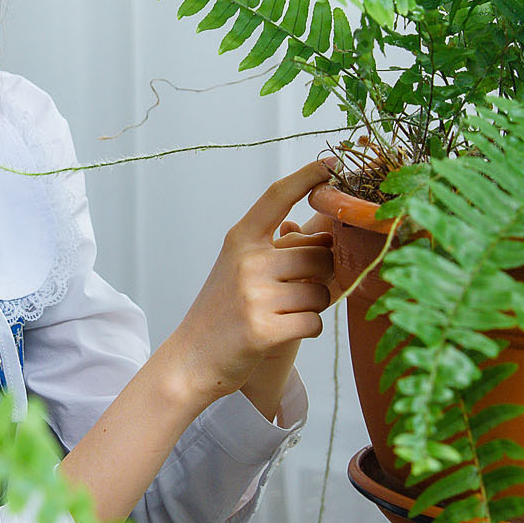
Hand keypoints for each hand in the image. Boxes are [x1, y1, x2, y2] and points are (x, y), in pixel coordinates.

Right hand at [163, 160, 335, 417]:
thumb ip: (274, 248)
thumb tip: (325, 232)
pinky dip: (309, 329)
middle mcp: (247, 262)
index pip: (277, 196)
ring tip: (286, 313)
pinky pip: (315, 321)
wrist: (191, 359)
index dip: (308, 177)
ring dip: (314, 305)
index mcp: (240, 240)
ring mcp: (254, 295)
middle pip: (319, 253)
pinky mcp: (265, 330)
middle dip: (321, 274)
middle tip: (297, 291)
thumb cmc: (222, 311)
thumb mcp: (238, 268)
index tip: (332, 163)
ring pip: (321, 291)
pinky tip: (285, 331)